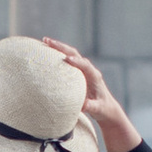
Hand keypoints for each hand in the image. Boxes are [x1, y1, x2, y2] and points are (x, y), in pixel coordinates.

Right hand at [38, 36, 139, 151]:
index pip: (85, 65)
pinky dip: (57, 55)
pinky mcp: (77, 72)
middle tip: (47, 41)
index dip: (77, 62)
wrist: (106, 108)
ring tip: (44, 42)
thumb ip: (91, 107)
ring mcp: (82, 70)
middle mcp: (88, 70)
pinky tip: (46, 53)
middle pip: (75, 54)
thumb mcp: (98, 109)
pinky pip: (67, 61)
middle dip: (62, 47)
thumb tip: (82, 106)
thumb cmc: (103, 109)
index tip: (67, 59)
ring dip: (58, 48)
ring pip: (70, 55)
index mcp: (95, 76)